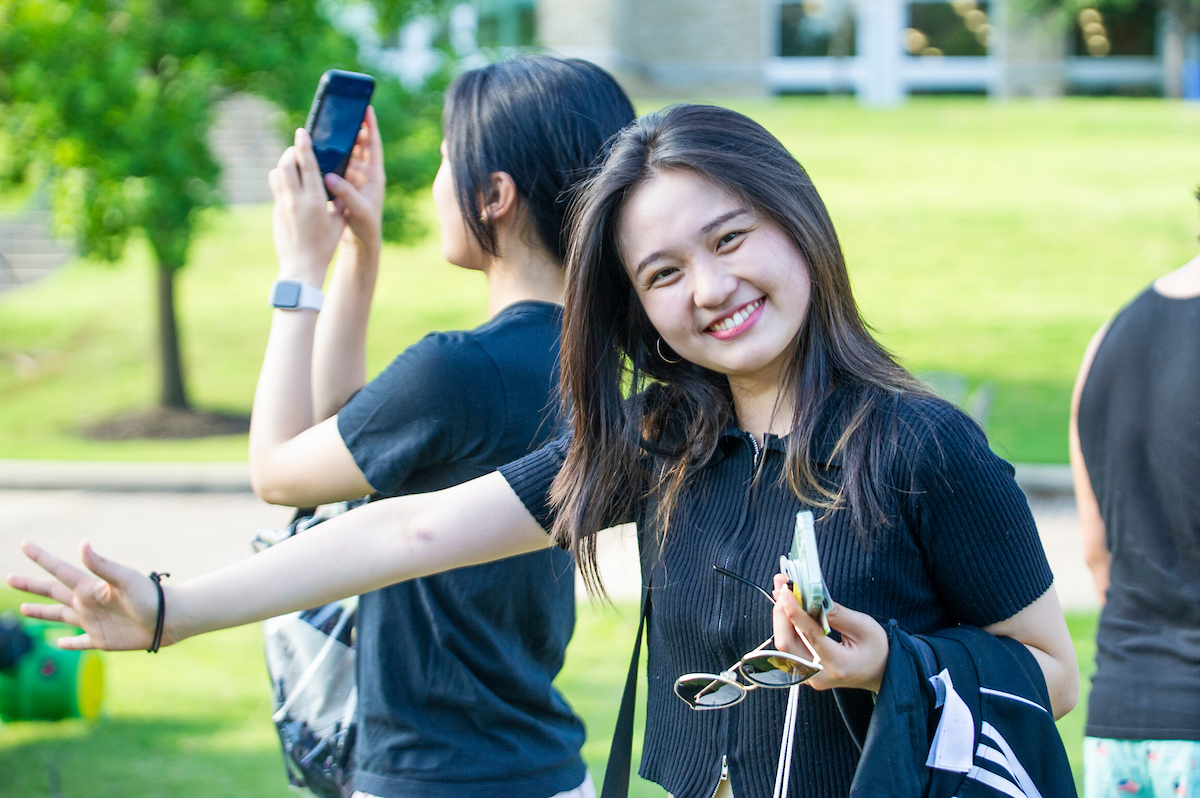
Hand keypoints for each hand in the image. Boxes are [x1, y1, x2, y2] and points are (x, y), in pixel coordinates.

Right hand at [6, 541, 161, 650]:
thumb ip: (102, 564)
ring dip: (41, 613)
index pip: (59, 570)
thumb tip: (82, 543)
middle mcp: (87, 603)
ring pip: (59, 616)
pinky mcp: (101, 640)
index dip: (41, 558)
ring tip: (23, 609)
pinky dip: (67, 643)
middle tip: (10, 578)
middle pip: (52, 592)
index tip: (24, 544)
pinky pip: (79, 642)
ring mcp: (92, 622)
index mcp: (90, 587)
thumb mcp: (124, 579)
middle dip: (31, 586)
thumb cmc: (149, 597)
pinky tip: (57, 643)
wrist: (170, 619)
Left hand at [268, 128, 345, 286]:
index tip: (301, 131)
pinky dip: (282, 180)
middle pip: (287, 164)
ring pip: (277, 174)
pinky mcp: (276, 212)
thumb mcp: (337, 223)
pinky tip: (290, 184)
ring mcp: (283, 205)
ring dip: (285, 165)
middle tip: (298, 150)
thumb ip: (337, 202)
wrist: (301, 266)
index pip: (307, 166)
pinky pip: (276, 188)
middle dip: (292, 153)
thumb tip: (339, 184)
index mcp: (315, 201)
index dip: (303, 146)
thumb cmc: (324, 246)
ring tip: (294, 166)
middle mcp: (296, 200)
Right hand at [327, 106, 384, 256]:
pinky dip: (331, 158)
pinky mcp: (344, 185)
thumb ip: (346, 193)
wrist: (360, 243)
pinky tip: (320, 150)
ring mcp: (355, 179)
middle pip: (360, 145)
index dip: (371, 127)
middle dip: (353, 129)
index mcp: (375, 177)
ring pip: (348, 154)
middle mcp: (366, 175)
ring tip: (330, 128)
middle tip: (343, 113)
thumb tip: (330, 176)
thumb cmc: (366, 227)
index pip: (374, 146)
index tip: (367, 108)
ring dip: (340, 142)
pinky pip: (337, 166)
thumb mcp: (358, 210)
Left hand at [772, 574, 887, 691]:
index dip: (794, 612)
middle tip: (782, 588)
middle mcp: (820, 675)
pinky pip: (787, 649)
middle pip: (787, 645)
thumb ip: (837, 613)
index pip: (810, 636)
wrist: (881, 673)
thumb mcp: (864, 627)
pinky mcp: (804, 672)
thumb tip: (812, 597)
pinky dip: (785, 627)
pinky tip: (787, 610)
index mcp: (839, 664)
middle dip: (781, 614)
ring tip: (783, 594)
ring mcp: (809, 677)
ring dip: (780, 618)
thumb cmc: (876, 650)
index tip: (785, 592)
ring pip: (783, 647)